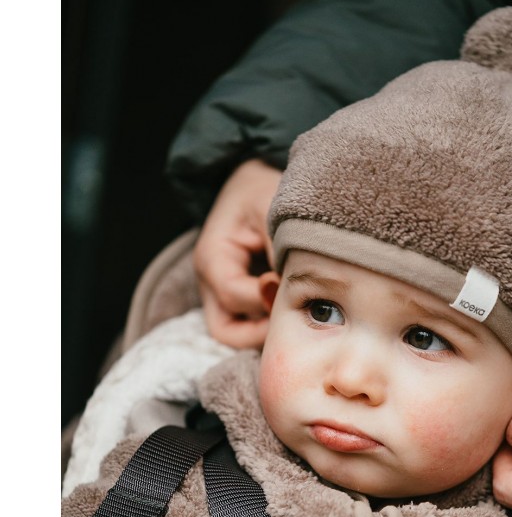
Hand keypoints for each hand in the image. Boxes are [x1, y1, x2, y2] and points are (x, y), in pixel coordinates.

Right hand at [194, 158, 282, 347]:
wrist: (253, 180)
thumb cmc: (261, 190)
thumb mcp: (270, 207)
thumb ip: (278, 247)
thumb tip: (291, 287)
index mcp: (213, 257)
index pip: (235, 295)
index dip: (267, 298)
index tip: (294, 286)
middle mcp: (211, 282)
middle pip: (226, 331)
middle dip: (262, 332)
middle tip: (295, 318)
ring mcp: (222, 294)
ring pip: (235, 336)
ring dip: (264, 334)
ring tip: (296, 318)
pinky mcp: (239, 299)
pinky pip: (248, 327)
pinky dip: (269, 327)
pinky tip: (294, 311)